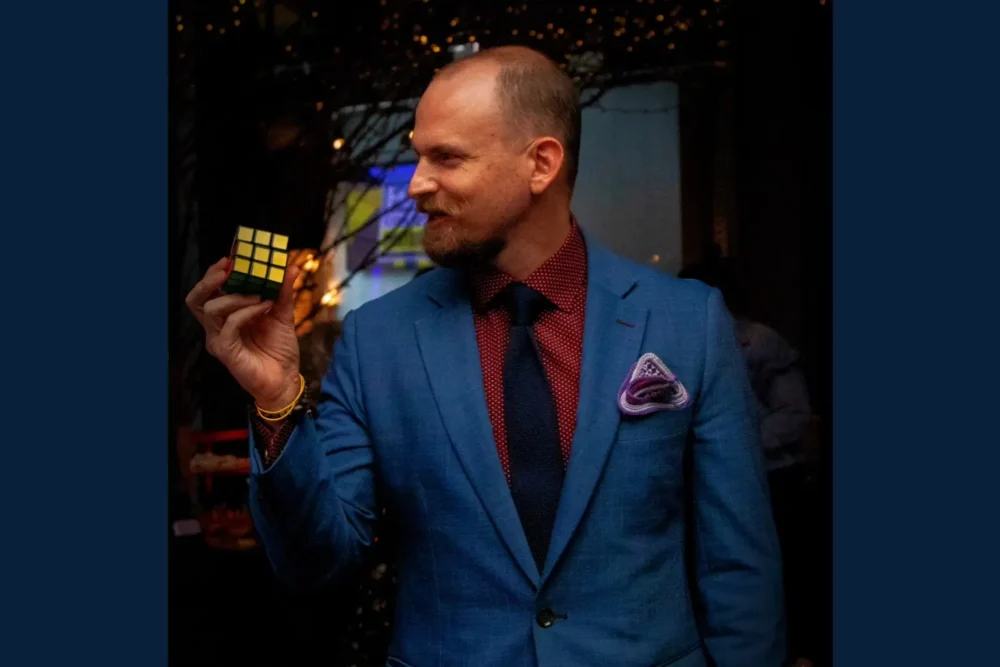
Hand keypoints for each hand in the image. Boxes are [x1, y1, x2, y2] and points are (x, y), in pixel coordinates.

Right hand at [185, 257, 302, 409]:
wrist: (286, 380)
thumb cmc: (279, 350)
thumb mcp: (283, 315)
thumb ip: (283, 292)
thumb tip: (290, 266)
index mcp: (226, 316)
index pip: (209, 291)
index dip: (214, 272)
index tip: (231, 256)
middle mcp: (217, 327)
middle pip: (196, 299)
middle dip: (209, 280)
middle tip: (228, 267)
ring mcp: (218, 340)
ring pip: (211, 309)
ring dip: (235, 295)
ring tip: (259, 294)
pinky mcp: (226, 352)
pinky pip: (228, 325)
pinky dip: (245, 312)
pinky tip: (263, 307)